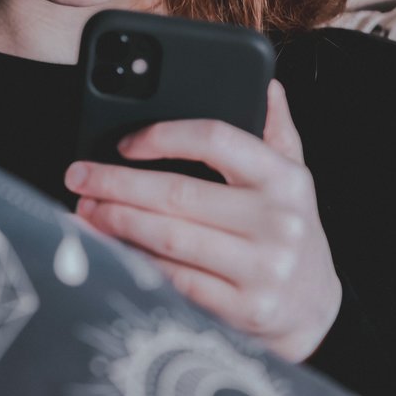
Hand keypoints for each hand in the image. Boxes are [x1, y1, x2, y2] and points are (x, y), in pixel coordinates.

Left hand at [64, 80, 341, 361]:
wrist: (316, 309)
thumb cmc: (291, 233)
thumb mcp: (295, 179)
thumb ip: (276, 131)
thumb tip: (266, 85)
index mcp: (286, 179)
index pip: (216, 140)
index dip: (162, 136)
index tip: (124, 143)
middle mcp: (277, 222)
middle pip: (179, 194)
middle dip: (117, 184)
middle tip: (80, 177)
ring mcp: (261, 269)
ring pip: (169, 239)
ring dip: (117, 223)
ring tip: (87, 209)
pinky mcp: (242, 310)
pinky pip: (173, 280)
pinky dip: (135, 261)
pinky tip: (110, 248)